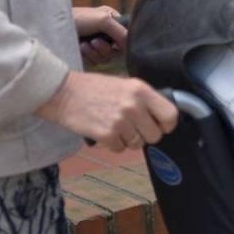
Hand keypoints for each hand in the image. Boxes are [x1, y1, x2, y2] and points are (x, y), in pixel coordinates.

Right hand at [36, 72, 177, 151]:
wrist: (63, 92)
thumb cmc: (92, 88)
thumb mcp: (123, 84)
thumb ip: (143, 99)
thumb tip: (159, 116)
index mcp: (141, 90)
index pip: (170, 114)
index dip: (167, 124)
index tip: (161, 126)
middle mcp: (134, 105)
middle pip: (155, 135)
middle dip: (145, 135)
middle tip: (133, 128)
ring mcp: (120, 121)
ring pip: (137, 144)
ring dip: (127, 140)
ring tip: (115, 126)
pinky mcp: (106, 135)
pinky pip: (120, 149)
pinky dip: (113, 144)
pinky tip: (104, 131)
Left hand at [74, 6, 127, 64]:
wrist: (53, 29)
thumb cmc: (78, 18)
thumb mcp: (104, 19)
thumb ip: (121, 31)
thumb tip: (130, 46)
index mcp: (112, 21)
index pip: (126, 37)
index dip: (122, 44)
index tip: (115, 44)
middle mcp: (106, 33)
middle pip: (117, 51)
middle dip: (105, 48)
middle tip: (94, 42)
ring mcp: (96, 45)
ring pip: (106, 58)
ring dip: (95, 53)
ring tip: (84, 45)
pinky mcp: (87, 56)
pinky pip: (95, 63)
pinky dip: (88, 56)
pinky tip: (79, 49)